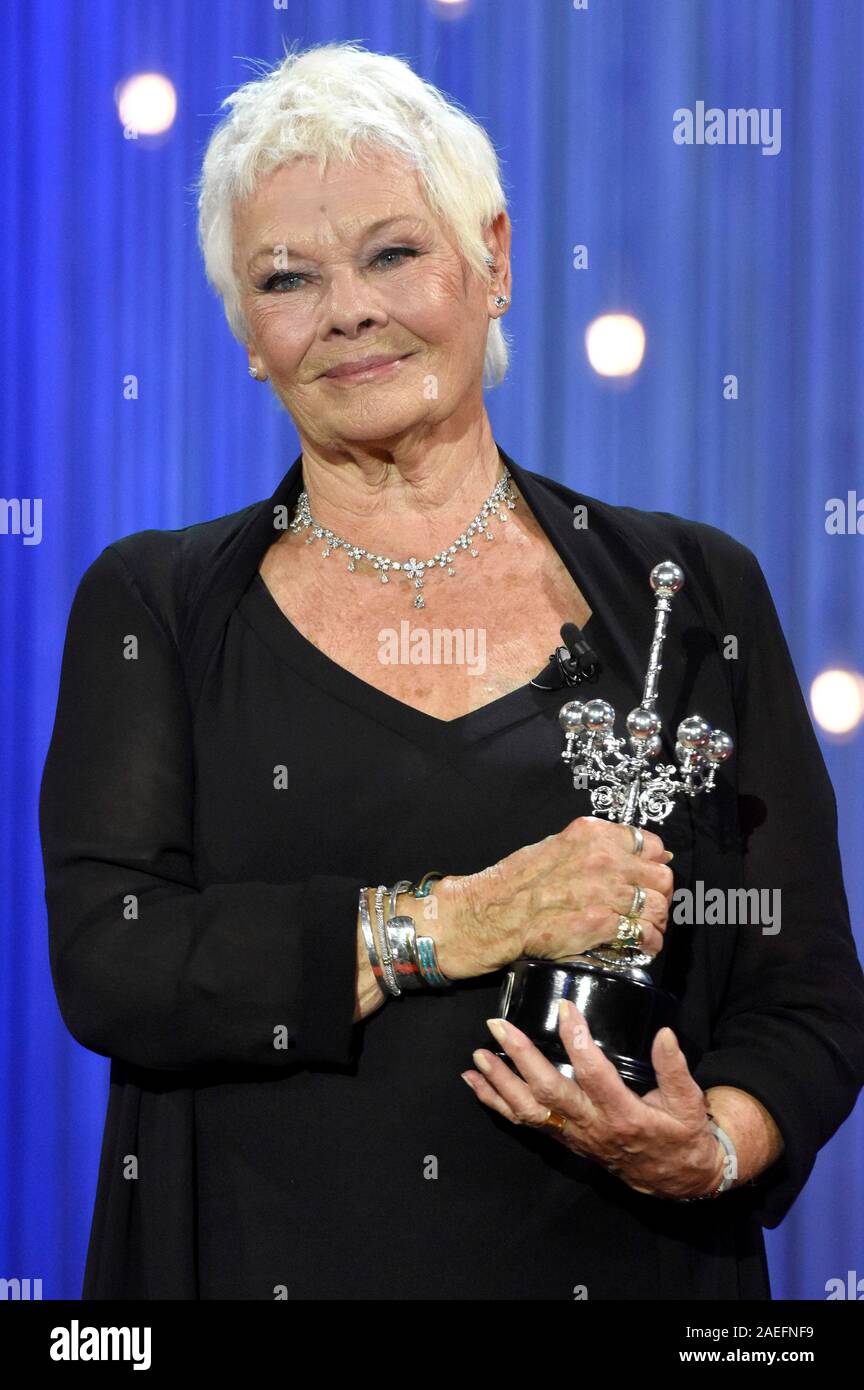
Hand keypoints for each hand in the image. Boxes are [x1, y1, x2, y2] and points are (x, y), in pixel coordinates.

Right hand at [433, 816, 674, 980]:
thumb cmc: (518, 883)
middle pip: (662, 876)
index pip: (651, 844)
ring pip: (659, 905)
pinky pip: (644, 933)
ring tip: (647, 930)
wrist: (494, 913)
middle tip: (650, 907)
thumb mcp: (557, 847)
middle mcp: (604, 858)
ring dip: (657, 921)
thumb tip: (626, 857)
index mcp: (593, 835)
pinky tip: (642, 946)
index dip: (654, 863)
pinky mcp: (602, 923)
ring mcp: (605, 891)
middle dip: (660, 894)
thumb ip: (593, 849)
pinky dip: (649, 942)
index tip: (648, 876)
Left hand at [461, 1000, 724, 1199]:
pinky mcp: (562, 1138)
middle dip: (521, 1057)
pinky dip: (496, 1103)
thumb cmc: (681, 1135)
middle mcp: (591, 1127)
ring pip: (528, 1111)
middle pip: (549, 1092)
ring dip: (500, 1082)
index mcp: (623, 1114)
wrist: (674, 1179)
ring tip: (478, 1055)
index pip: (594, 1074)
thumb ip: (674, 1069)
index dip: (579, 1040)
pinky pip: (524, 1122)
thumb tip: (663, 1033)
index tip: (567, 1008)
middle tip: (499, 1026)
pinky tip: (474, 1083)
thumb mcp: (688, 1103)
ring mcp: (572, 1135)